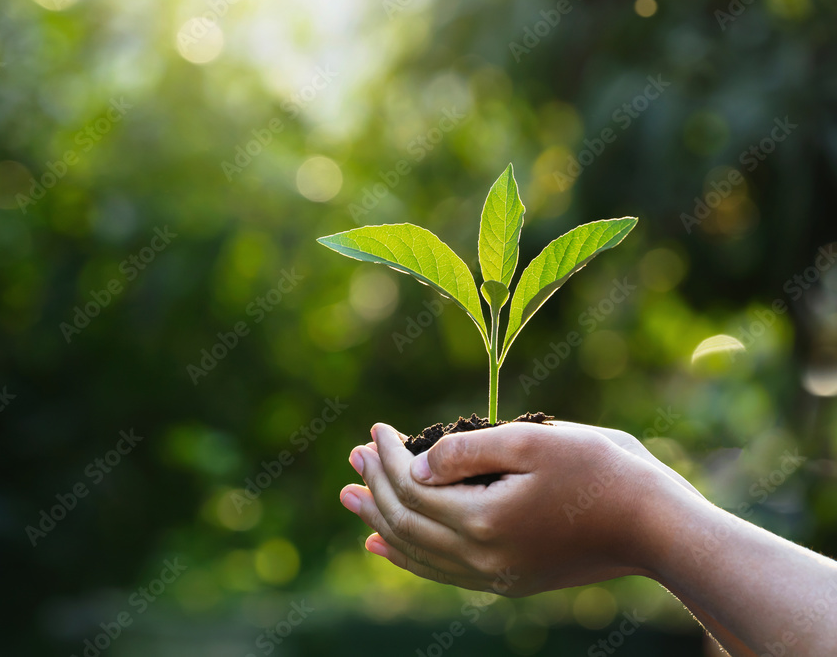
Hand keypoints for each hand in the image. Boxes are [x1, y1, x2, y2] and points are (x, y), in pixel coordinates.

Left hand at [340, 420, 693, 596]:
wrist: (657, 528)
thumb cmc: (603, 471)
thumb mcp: (533, 441)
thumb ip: (467, 452)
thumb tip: (416, 464)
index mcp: (484, 521)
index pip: (411, 487)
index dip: (387, 456)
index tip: (378, 428)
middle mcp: (481, 560)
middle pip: (404, 521)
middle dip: (374, 485)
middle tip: (351, 456)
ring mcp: (494, 577)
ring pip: (416, 552)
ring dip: (380, 520)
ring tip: (351, 499)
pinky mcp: (508, 581)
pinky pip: (440, 572)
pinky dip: (406, 555)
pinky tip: (384, 546)